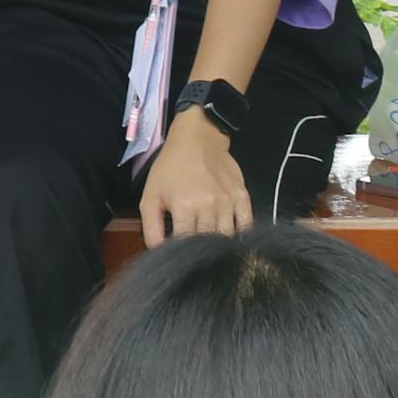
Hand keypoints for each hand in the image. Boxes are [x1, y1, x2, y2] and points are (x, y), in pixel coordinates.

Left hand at [139, 111, 251, 247]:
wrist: (198, 138)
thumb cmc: (170, 168)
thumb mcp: (151, 195)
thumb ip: (151, 227)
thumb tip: (159, 253)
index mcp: (185, 207)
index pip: (185, 245)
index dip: (182, 255)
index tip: (179, 259)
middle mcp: (209, 207)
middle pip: (208, 244)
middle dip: (201, 253)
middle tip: (196, 257)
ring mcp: (229, 203)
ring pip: (228, 238)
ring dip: (220, 247)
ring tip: (212, 251)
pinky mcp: (243, 197)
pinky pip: (246, 225)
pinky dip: (240, 237)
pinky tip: (232, 242)